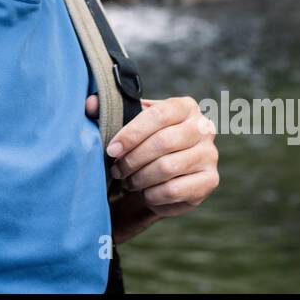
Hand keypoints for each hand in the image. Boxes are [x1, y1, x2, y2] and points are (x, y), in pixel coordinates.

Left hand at [85, 94, 218, 242]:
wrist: (159, 174)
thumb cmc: (143, 143)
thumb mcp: (128, 123)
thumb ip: (108, 110)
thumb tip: (89, 104)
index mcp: (185, 107)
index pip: (158, 114)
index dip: (131, 133)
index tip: (111, 149)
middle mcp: (204, 127)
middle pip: (163, 142)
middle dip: (133, 159)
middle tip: (117, 169)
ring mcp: (210, 155)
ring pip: (167, 168)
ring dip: (140, 178)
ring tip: (128, 181)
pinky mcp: (210, 181)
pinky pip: (174, 190)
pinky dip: (153, 194)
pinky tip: (145, 193)